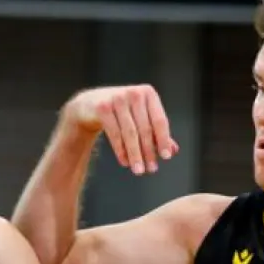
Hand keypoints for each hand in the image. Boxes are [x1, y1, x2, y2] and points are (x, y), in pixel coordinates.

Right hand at [62, 85, 178, 174]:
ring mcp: (117, 98)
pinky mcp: (102, 108)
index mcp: (148, 93)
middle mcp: (134, 93)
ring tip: (139, 170)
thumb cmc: (122, 113)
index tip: (166, 157)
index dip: (164, 140)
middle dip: (149, 151)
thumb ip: (157, 132)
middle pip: (145, 129)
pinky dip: (121, 150)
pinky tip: (125, 162)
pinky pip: (114, 133)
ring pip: (130, 133)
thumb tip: (173, 151)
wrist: (90, 104)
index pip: (160, 120)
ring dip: (135, 155)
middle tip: (151, 169)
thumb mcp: (141, 118)